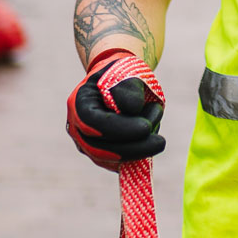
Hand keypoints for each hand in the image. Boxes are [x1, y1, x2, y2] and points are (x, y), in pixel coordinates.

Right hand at [67, 51, 166, 169]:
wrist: (117, 83)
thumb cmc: (122, 75)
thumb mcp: (126, 72)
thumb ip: (128, 87)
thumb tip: (132, 109)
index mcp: (78, 105)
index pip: (94, 124)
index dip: (120, 129)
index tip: (146, 128)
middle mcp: (77, 129)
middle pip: (101, 150)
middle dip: (134, 148)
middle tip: (161, 142)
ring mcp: (87, 145)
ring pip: (111, 161)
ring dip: (139, 150)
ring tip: (158, 129)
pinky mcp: (101, 157)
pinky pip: (119, 165)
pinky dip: (138, 155)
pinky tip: (152, 139)